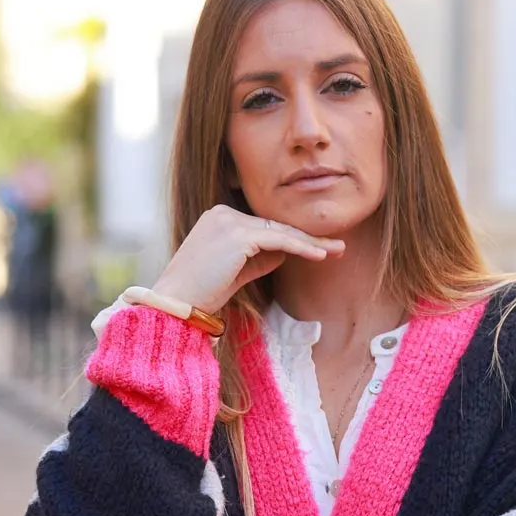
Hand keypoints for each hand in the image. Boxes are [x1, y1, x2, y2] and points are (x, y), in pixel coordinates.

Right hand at [152, 205, 344, 312]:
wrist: (178, 302)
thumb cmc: (202, 293)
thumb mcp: (235, 273)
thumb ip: (258, 259)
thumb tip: (284, 253)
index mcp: (219, 219)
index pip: (264, 227)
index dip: (293, 239)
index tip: (318, 249)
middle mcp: (223, 213)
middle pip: (275, 226)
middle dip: (307, 238)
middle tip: (337, 246)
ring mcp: (229, 221)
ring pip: (280, 231)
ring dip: (311, 242)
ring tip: (337, 250)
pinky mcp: (237, 234)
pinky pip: (278, 240)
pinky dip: (301, 248)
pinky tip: (320, 255)